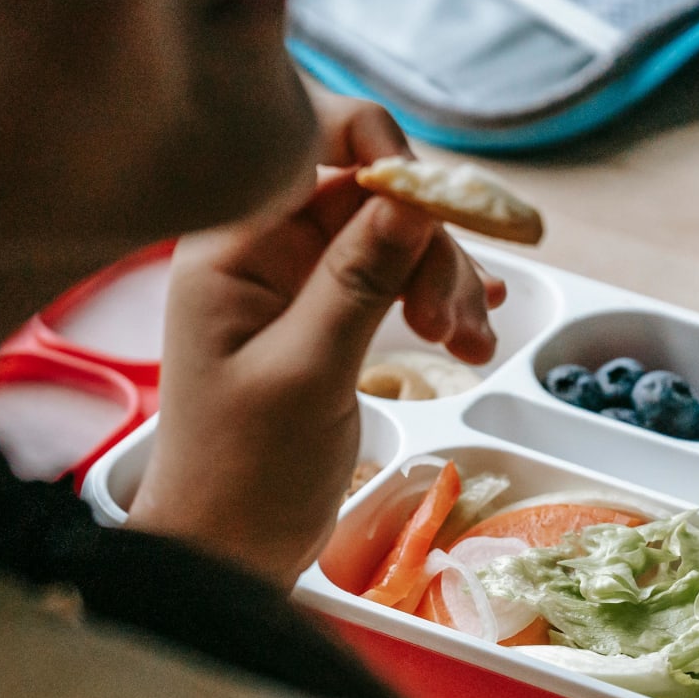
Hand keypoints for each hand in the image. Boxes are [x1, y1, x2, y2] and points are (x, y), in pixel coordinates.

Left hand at [127, 96, 504, 586]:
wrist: (225, 553)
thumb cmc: (244, 475)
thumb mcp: (308, 372)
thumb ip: (359, 279)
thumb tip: (415, 196)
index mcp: (233, 246)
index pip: (308, 144)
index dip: (382, 155)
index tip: (441, 209)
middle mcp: (263, 252)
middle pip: (368, 198)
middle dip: (428, 245)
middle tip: (454, 328)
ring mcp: (295, 286)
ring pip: (392, 242)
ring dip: (444, 284)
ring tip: (471, 350)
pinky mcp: (325, 322)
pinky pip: (390, 283)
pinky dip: (435, 301)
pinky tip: (473, 326)